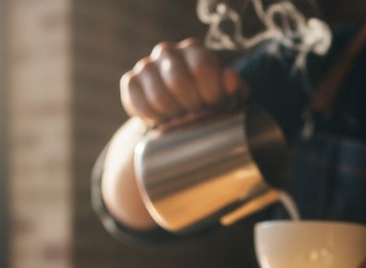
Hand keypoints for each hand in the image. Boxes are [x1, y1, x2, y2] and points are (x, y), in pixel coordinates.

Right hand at [120, 39, 245, 126]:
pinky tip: (163, 121)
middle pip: (178, 81)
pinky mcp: (130, 81)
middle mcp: (168, 51)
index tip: (213, 107)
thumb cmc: (207, 99)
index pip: (202, 66)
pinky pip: (139, 104)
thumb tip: (229, 78)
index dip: (209, 93)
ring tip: (181, 120)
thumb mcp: (227, 94)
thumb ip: (235, 87)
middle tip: (196, 116)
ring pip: (159, 96)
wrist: (176, 109)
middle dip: (191, 106)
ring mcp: (146, 65)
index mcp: (195, 49)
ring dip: (173, 116)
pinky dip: (153, 118)